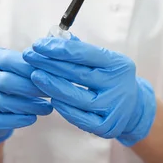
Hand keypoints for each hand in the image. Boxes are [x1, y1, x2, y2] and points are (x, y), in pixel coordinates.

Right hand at [0, 48, 52, 150]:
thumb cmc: (7, 89)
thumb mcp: (15, 71)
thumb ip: (30, 66)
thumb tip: (55, 65)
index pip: (10, 60)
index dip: (32, 69)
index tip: (52, 76)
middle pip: (6, 81)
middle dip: (32, 88)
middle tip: (52, 93)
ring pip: (1, 101)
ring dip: (28, 105)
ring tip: (47, 108)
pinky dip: (16, 120)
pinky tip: (32, 118)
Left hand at [23, 38, 156, 145]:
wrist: (134, 108)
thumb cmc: (111, 79)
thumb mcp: (104, 61)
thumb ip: (81, 50)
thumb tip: (54, 37)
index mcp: (118, 64)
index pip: (84, 53)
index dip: (58, 48)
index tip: (38, 44)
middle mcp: (118, 85)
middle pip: (78, 74)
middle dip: (50, 64)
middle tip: (29, 57)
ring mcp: (113, 108)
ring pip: (77, 98)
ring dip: (53, 86)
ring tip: (35, 76)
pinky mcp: (106, 126)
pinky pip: (79, 118)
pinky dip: (64, 108)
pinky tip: (51, 98)